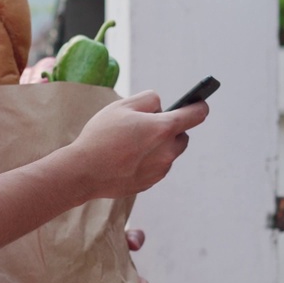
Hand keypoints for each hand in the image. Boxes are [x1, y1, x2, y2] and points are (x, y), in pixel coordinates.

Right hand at [68, 91, 208, 200]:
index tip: (198, 103)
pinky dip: (148, 161)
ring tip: (131, 144)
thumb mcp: (122, 106)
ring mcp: (160, 170)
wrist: (84, 172)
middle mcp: (167, 151)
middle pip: (182, 136)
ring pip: (168, 153)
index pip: (196, 114)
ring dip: (158, 146)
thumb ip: (149, 99)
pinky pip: (157, 167)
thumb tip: (161, 107)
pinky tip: (127, 158)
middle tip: (145, 126)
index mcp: (163, 128)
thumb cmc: (101, 136)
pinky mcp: (150, 183)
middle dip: (170, 129)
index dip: (199, 106)